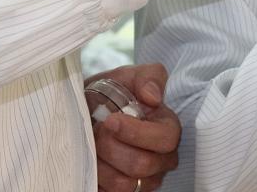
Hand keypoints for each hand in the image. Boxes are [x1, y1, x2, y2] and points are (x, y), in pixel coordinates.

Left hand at [84, 64, 179, 191]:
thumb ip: (148, 77)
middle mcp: (162, 159)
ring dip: (100, 163)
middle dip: (111, 146)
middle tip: (97, 131)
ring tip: (92, 145)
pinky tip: (93, 161)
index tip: (110, 121)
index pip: (165, 139)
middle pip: (142, 164)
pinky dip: (95, 179)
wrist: (87, 115)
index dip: (136, 132)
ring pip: (123, 184)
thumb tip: (153, 97)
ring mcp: (144, 181)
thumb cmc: (111, 96)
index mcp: (168, 129)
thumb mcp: (128, 76)